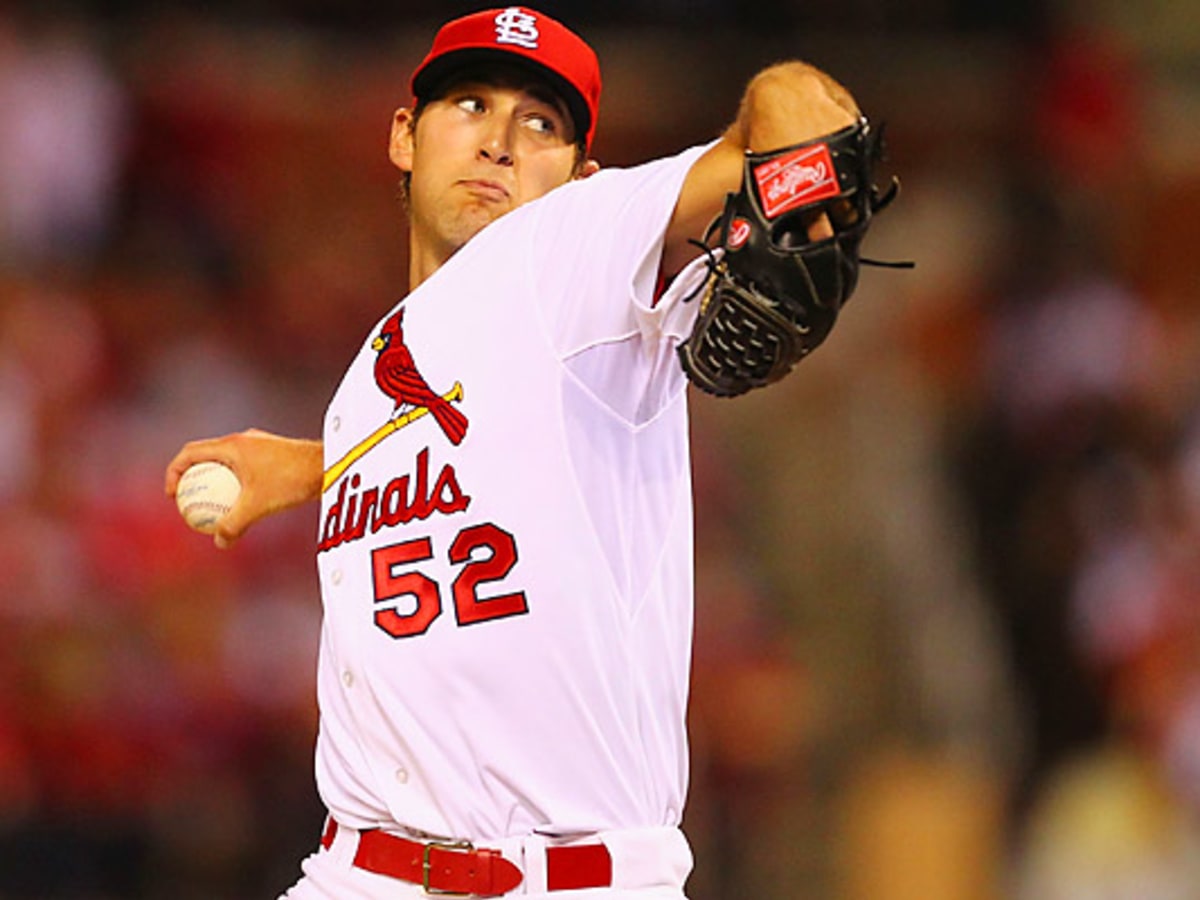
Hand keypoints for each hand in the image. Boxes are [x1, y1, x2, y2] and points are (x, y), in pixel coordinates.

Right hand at [165, 429, 323, 548]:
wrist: (327, 465)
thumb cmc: (291, 481)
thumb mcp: (257, 506)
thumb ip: (234, 524)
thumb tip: (219, 542)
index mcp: (231, 445)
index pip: (189, 453)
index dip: (174, 472)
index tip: (173, 495)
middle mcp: (243, 440)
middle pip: (206, 456)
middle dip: (192, 477)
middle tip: (188, 502)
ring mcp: (258, 445)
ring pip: (227, 462)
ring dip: (216, 481)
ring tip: (214, 507)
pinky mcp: (272, 453)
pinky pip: (244, 467)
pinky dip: (237, 483)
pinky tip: (244, 505)